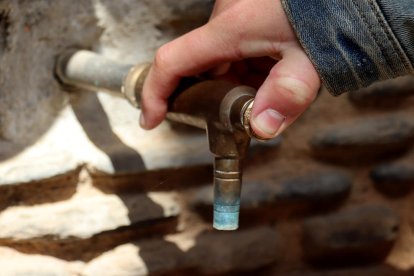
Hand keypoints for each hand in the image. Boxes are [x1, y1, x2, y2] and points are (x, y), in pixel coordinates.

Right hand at [140, 0, 320, 138]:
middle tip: (242, 115)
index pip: (173, 62)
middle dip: (216, 99)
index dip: (156, 93)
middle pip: (200, 70)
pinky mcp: (248, 20)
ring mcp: (236, 19)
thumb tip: (262, 128)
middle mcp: (226, 22)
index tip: (152, 119)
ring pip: (222, 65)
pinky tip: (274, 75)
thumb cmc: (327, 10)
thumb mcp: (310, 58)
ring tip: (271, 91)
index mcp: (230, 29)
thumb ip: (288, 93)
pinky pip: (238, 54)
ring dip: (238, 87)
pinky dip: (250, 72)